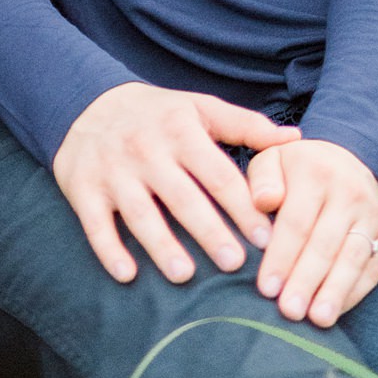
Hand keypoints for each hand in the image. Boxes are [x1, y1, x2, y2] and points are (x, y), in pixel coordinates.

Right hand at [52, 81, 299, 285]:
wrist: (88, 102)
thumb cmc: (159, 114)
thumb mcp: (200, 108)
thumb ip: (246, 125)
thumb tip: (295, 138)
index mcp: (180, 129)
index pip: (218, 173)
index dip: (242, 206)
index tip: (266, 238)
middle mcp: (146, 148)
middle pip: (182, 195)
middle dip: (208, 230)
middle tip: (234, 264)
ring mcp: (113, 169)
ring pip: (140, 212)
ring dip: (161, 244)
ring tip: (185, 275)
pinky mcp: (83, 187)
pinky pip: (96, 223)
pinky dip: (109, 249)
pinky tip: (127, 275)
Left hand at [248, 139, 377, 326]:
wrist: (348, 160)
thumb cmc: (299, 169)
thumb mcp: (274, 160)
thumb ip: (262, 179)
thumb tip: (263, 201)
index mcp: (315, 171)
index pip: (297, 222)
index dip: (281, 257)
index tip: (266, 287)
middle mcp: (348, 192)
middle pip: (324, 244)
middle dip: (305, 281)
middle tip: (289, 311)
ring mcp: (370, 215)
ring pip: (352, 258)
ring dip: (334, 292)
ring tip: (317, 318)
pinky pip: (371, 269)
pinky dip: (353, 293)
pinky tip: (335, 310)